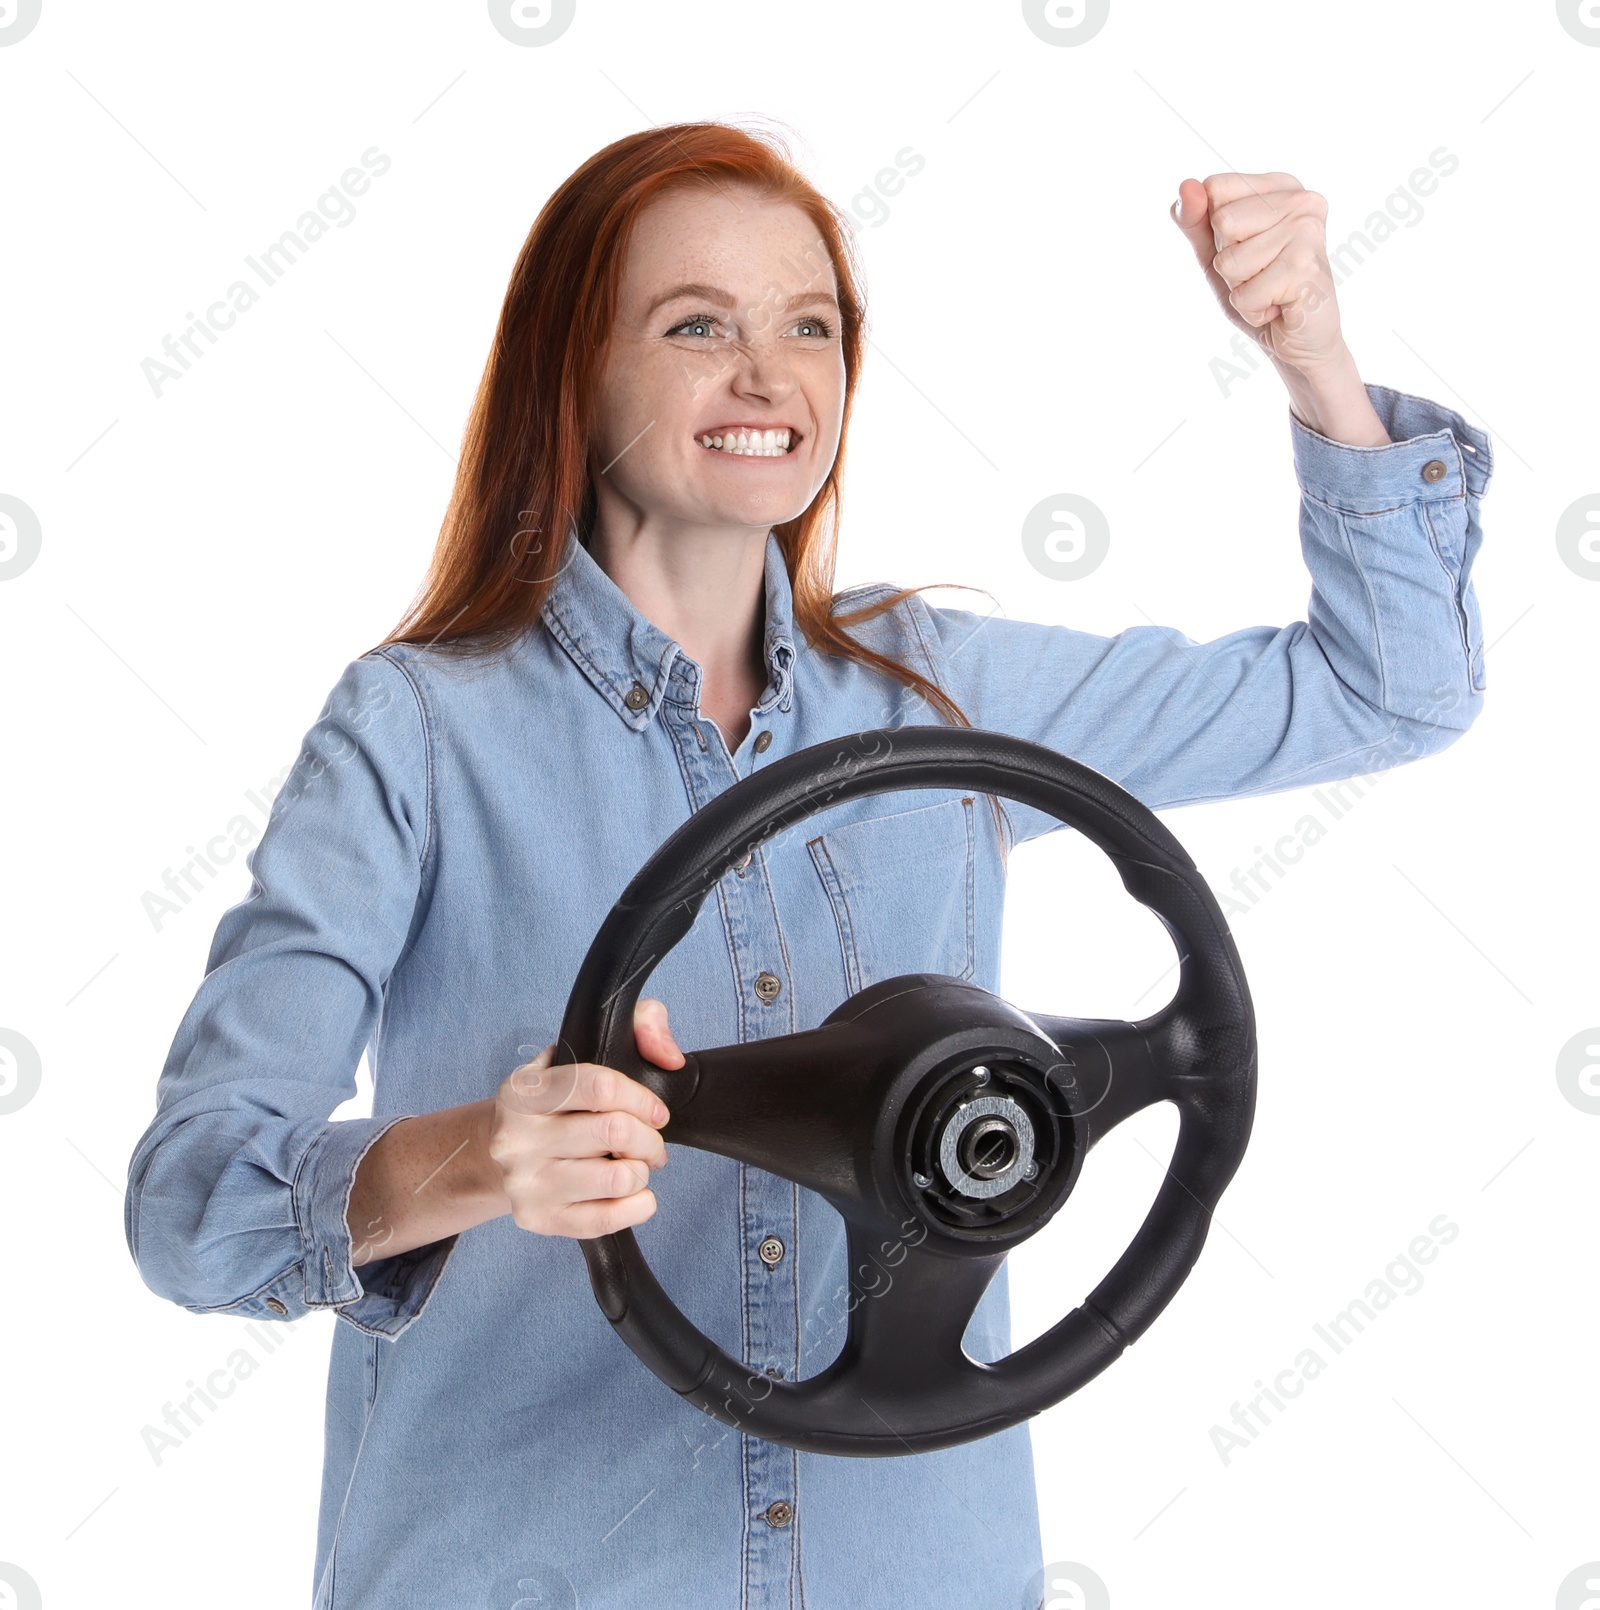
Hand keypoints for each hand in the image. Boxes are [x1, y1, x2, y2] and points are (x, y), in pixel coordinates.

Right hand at [487, 997, 684, 1239]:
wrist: (500, 1152)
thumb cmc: (557, 1100)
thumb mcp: (585, 1046)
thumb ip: (639, 1024)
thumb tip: (669, 1058)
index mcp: (524, 1091)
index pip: (600, 1087)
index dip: (642, 1098)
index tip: (656, 1111)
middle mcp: (515, 1138)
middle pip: (615, 1131)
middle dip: (649, 1137)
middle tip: (650, 1141)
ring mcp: (524, 1183)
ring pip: (618, 1178)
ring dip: (642, 1170)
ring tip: (634, 1163)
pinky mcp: (537, 1219)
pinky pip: (607, 1220)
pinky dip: (638, 1206)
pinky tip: (634, 1192)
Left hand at [1170, 172, 1346, 378]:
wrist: (1298, 339)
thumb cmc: (1258, 289)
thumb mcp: (1214, 252)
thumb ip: (1194, 220)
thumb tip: (1186, 186)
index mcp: (1280, 186)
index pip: (1215, 188)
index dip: (1216, 230)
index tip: (1247, 247)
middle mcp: (1302, 200)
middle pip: (1222, 223)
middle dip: (1227, 262)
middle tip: (1260, 274)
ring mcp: (1307, 232)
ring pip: (1229, 261)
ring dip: (1240, 288)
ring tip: (1269, 290)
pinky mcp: (1305, 269)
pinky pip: (1244, 295)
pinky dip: (1252, 311)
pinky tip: (1278, 307)